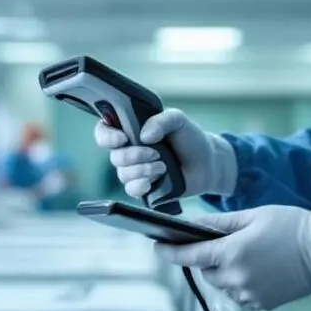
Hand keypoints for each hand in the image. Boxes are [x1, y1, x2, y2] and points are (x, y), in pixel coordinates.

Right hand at [94, 109, 236, 199]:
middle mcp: (128, 150)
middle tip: (156, 153)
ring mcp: (134, 170)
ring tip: (164, 166)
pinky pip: (131, 190)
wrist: (207, 164)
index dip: (107, 136)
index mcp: (131, 130)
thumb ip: (162, 120)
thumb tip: (145, 136)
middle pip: (114, 156)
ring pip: (123, 174)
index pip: (104, 131)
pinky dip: (141, 186)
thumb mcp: (179, 120)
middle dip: (134, 156)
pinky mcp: (143, 187)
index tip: (123, 138)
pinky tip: (152, 182)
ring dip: (144, 170)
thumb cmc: (190, 138)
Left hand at [155, 206, 310, 310]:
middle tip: (225, 243)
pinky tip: (260, 269)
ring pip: (223, 285)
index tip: (156, 247)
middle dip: (208, 259)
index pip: (189, 256)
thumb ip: (220, 223)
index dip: (170, 252)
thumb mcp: (254, 216)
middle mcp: (236, 279)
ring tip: (248, 255)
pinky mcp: (263, 304)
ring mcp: (250, 294)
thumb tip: (195, 226)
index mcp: (231, 254)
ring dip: (225, 272)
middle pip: (206, 272)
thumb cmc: (294, 226)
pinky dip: (241, 284)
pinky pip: (240, 295)